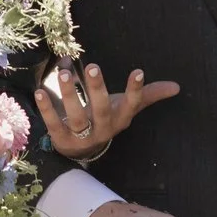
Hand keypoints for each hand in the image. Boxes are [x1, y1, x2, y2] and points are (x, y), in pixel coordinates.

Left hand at [34, 62, 180, 161]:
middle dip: (97, 89)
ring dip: (70, 95)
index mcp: (120, 118)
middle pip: (101, 110)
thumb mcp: (125, 107)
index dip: (135, 91)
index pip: (131, 105)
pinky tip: (40, 91)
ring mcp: (82, 136)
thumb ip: (148, 96)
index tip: (138, 72)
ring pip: (76, 117)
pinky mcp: (61, 139)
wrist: (82, 149)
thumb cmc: (106, 118)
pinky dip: (47, 108)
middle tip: (91, 66)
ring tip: (64, 73)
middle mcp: (103, 128)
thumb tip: (176, 86)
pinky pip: (54, 124)